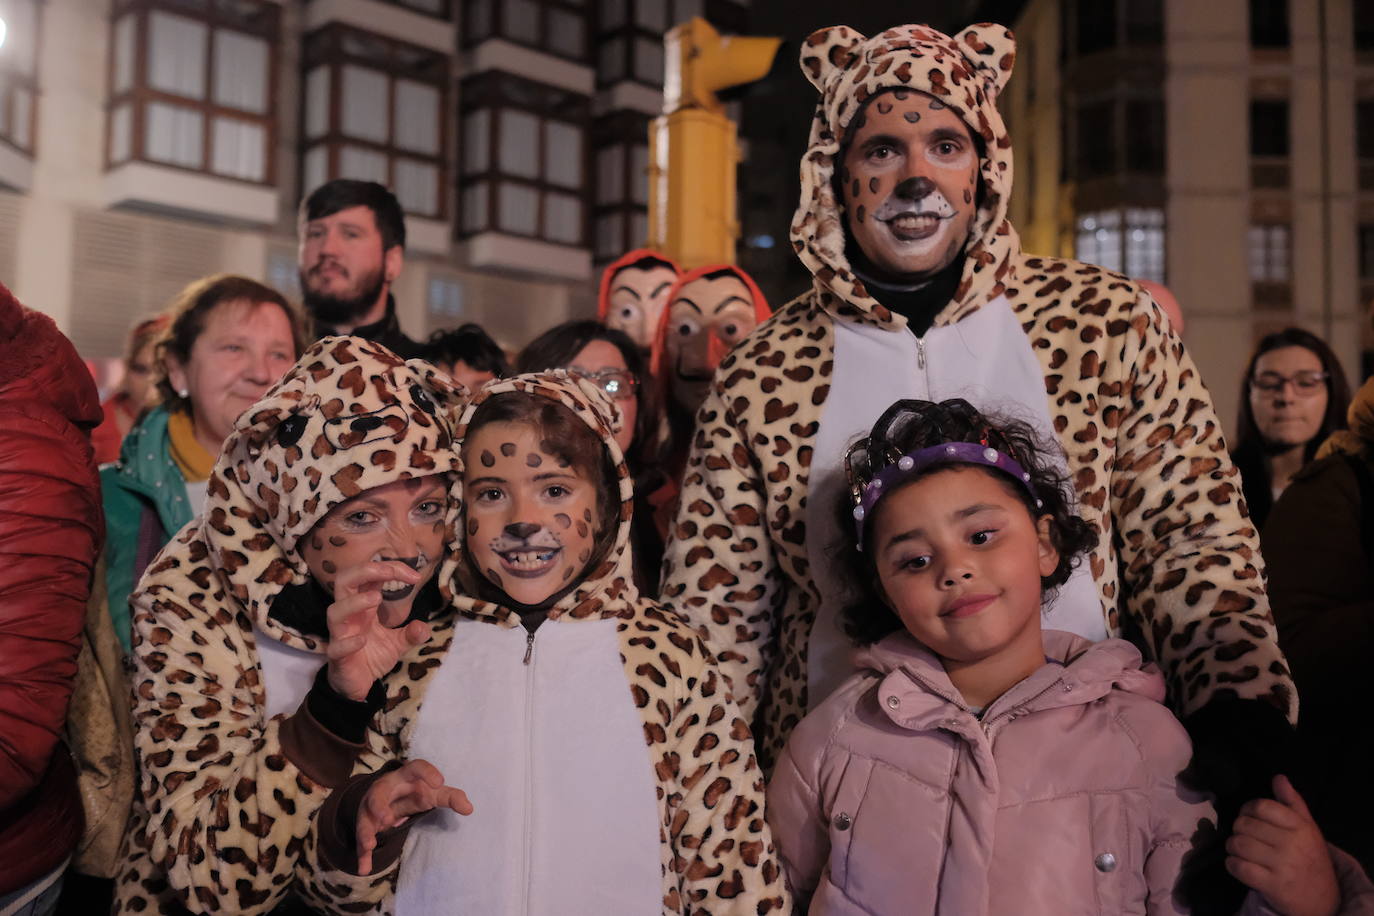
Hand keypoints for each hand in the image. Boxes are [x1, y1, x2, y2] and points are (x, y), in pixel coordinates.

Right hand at [325, 561, 430, 701]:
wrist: (358, 686)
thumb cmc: (372, 656)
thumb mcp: (398, 643)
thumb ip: (411, 633)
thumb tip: (423, 626)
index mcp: (364, 606)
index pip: (370, 576)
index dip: (391, 569)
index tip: (415, 576)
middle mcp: (350, 615)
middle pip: (344, 581)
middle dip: (365, 570)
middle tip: (389, 572)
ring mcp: (341, 635)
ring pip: (335, 611)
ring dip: (354, 602)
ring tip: (376, 599)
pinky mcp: (337, 656)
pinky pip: (337, 646)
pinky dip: (348, 642)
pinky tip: (363, 640)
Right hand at [357, 759, 471, 873]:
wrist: (389, 795)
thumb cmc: (416, 791)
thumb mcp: (433, 793)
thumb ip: (451, 798)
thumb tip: (469, 809)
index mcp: (406, 776)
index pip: (416, 767)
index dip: (427, 772)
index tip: (440, 782)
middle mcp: (386, 788)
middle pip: (378, 792)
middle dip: (379, 805)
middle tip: (387, 817)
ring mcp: (372, 806)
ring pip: (365, 817)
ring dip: (365, 831)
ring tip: (369, 845)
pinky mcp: (366, 823)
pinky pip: (362, 839)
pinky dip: (362, 855)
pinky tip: (364, 869)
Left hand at [1225, 775, 1338, 915]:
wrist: (1324, 900)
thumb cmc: (1310, 858)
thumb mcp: (1308, 828)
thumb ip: (1292, 802)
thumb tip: (1279, 777)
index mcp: (1300, 827)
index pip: (1262, 807)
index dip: (1248, 809)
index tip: (1248, 816)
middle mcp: (1292, 844)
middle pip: (1245, 825)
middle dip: (1238, 829)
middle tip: (1244, 836)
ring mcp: (1283, 865)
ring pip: (1238, 845)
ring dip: (1232, 847)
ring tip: (1240, 851)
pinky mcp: (1272, 885)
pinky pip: (1239, 867)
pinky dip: (1232, 865)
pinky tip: (1239, 865)